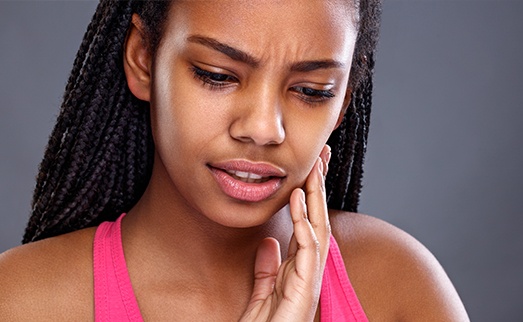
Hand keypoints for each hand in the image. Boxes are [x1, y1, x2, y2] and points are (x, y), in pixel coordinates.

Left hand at [240, 145, 331, 321]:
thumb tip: (269, 242)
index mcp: (300, 267)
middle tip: (323, 155)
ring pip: (319, 227)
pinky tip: (299, 199)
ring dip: (317, 196)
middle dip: (321, 186)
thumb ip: (268, 268)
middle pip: (319, 219)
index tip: (310, 168)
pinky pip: (308, 247)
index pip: (308, 223)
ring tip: (313, 167)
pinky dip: (304, 221)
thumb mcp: (263, 290)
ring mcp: (311, 277)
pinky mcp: (306, 287)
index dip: (311, 195)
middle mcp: (310, 269)